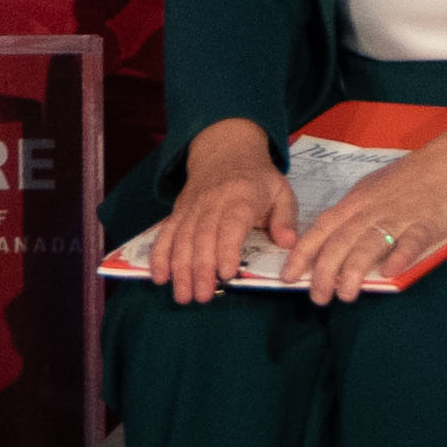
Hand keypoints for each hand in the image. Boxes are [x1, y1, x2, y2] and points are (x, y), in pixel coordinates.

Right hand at [146, 119, 297, 305]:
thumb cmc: (258, 178)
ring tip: (183, 296)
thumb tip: (287, 243)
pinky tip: (159, 277)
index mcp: (241, 197)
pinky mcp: (179, 211)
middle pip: (202, 236)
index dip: (227, 249)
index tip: (228, 274)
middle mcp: (212, 202)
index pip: (231, 224)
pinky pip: (166, 233)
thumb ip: (285, 218)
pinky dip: (159, 255)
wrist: (226, 149)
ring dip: (180, 269)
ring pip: (182, 239)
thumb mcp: (281, 192)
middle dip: (200, 269)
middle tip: (203, 296)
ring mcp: (192, 207)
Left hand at [284, 115, 446, 304]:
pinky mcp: (429, 222)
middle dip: (325, 270)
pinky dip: (400, 255)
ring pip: (370, 242)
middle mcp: (373, 209)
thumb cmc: (413, 178)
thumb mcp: (375, 191)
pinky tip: (390, 273)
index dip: (303, 252)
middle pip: (341, 240)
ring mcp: (400, 215)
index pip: (323, 228)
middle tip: (317, 297)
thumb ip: (356, 215)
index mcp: (358, 201)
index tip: (288, 275)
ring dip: (354, 269)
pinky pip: (412, 240)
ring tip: (345, 294)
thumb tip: (333, 243)